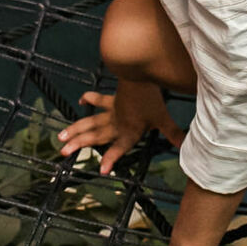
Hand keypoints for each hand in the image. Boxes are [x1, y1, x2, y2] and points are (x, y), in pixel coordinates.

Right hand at [57, 83, 182, 175]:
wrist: (139, 75)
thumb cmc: (151, 99)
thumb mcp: (163, 118)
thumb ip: (173, 133)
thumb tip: (186, 145)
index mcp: (128, 132)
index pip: (118, 149)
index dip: (110, 159)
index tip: (101, 170)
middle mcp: (116, 125)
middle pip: (95, 137)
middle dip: (79, 145)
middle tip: (63, 152)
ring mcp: (111, 112)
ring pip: (90, 123)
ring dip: (75, 130)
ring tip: (61, 137)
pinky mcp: (111, 100)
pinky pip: (98, 101)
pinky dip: (89, 99)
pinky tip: (80, 101)